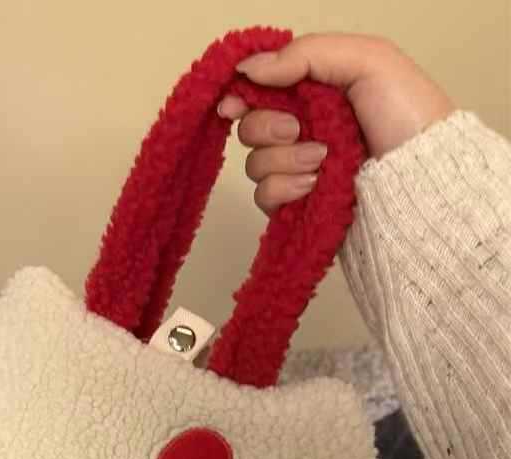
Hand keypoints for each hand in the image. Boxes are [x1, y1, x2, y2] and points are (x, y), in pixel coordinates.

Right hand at [218, 34, 454, 214]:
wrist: (423, 182)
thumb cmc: (408, 117)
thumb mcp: (369, 61)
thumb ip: (306, 54)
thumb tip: (248, 69)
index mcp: (317, 92)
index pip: (262, 89)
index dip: (241, 94)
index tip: (234, 103)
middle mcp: (304, 130)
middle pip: (250, 127)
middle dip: (267, 127)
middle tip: (297, 129)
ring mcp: (299, 170)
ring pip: (255, 164)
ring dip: (285, 160)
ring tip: (323, 161)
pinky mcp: (297, 204)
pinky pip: (264, 196)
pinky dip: (285, 189)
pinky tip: (315, 185)